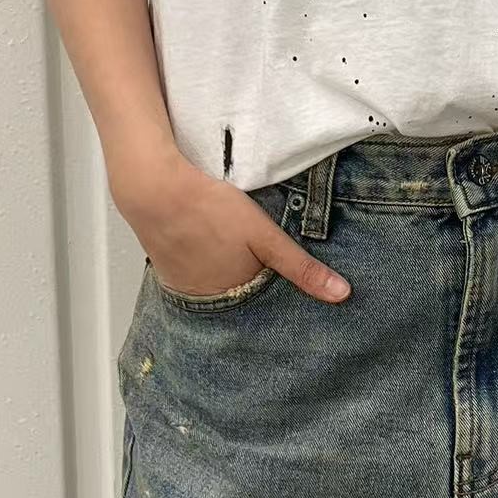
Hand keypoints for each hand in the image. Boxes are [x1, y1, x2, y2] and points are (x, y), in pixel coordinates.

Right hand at [109, 147, 350, 302]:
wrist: (155, 191)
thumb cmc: (212, 211)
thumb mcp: (266, 237)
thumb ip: (302, 267)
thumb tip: (342, 296)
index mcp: (236, 296)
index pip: (266, 306)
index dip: (279, 292)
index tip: (289, 285)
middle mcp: (208, 301)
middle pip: (240, 299)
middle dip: (253, 287)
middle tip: (260, 265)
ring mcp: (184, 288)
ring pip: (217, 288)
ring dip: (228, 277)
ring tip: (235, 255)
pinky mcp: (167, 271)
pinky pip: (195, 278)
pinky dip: (206, 268)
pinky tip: (210, 249)